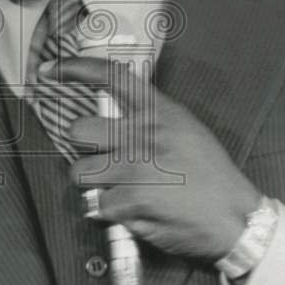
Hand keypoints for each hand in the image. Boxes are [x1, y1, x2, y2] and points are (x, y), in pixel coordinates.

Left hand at [49, 55, 261, 262]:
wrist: (235, 215)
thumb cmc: (210, 173)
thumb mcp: (184, 127)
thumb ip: (148, 117)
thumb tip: (110, 115)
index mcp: (157, 110)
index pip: (110, 76)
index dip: (74, 69)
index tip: (49, 70)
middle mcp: (141, 134)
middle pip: (78, 130)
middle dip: (84, 148)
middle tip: (103, 160)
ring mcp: (133, 168)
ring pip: (79, 173)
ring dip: (93, 184)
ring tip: (120, 189)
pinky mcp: (129, 202)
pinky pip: (97, 206)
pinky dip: (111, 212)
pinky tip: (136, 210)